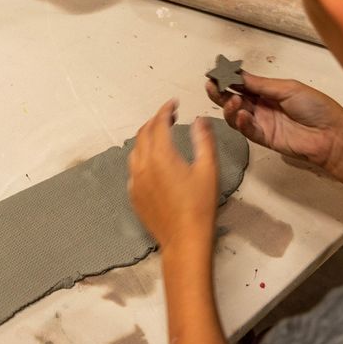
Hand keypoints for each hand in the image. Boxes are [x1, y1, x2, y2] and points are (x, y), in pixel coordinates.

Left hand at [128, 100, 218, 251]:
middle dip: (155, 121)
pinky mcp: (134, 194)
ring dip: (147, 138)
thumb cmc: (200, 206)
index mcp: (161, 155)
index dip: (165, 109)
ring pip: (135, 150)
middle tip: (170, 116)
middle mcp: (143, 165)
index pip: (158, 122)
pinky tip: (154, 162)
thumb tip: (200, 121)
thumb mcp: (208, 169)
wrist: (184, 240)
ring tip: (161, 136)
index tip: (173, 103)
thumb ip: (203, 140)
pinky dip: (142, 157)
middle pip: (143, 133)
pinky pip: (133, 168)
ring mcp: (135, 181)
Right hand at [207, 72, 342, 170]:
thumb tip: (238, 74)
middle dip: (221, 92)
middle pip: (234, 99)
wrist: (331, 134)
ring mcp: (262, 123)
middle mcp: (262, 106)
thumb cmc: (316, 107)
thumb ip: (261, 84)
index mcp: (269, 91)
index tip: (216, 73)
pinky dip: (241, 123)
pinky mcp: (264, 139)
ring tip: (232, 101)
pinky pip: (247, 131)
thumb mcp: (288, 88)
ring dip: (230, 107)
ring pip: (236, 115)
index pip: (243, 84)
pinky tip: (243, 115)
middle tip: (211, 86)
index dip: (229, 78)